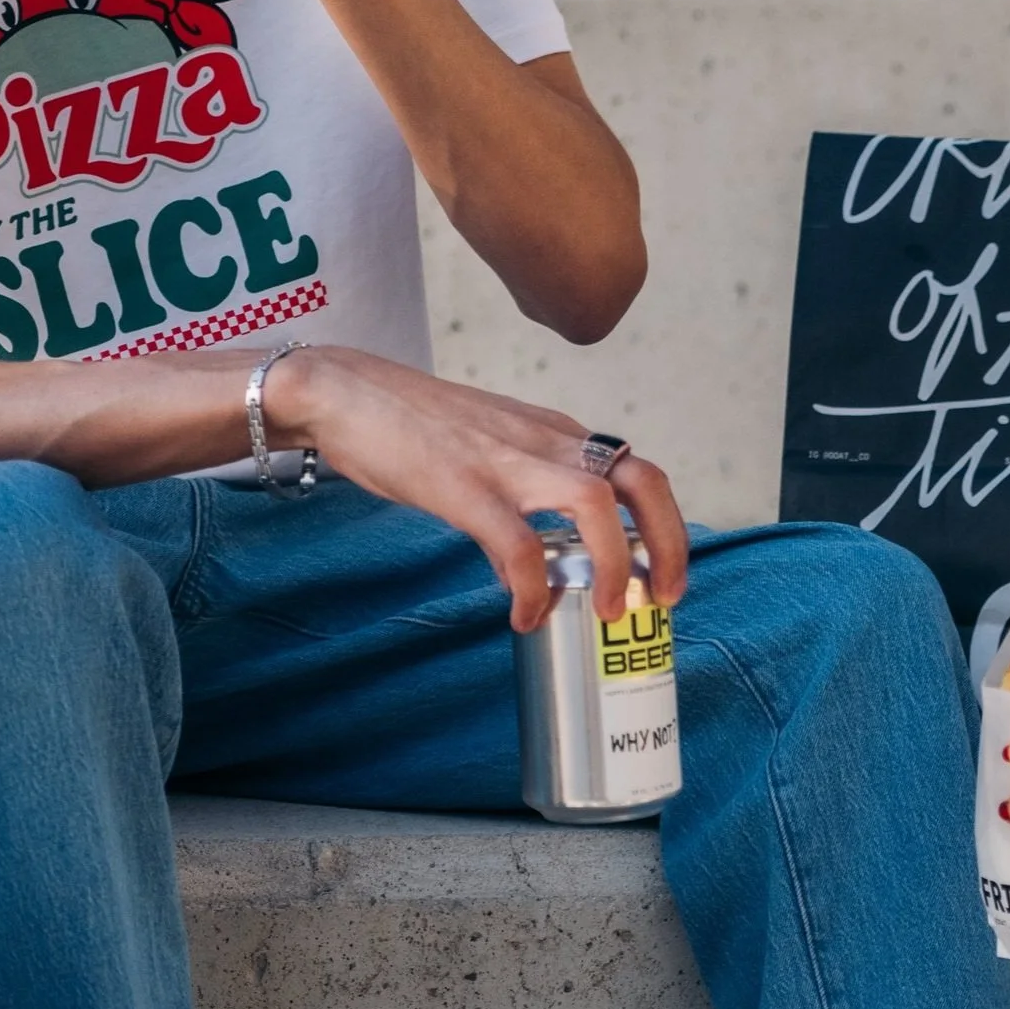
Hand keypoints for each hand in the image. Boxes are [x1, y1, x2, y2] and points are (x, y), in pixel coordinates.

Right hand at [271, 349, 688, 630]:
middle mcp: (546, 440)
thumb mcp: (483, 458)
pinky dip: (532, 588)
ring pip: (595, 502)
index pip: (636, 472)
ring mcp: (507, 460)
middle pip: (642, 479)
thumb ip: (515, 509)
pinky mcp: (464, 485)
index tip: (661, 574)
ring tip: (607, 610)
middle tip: (662, 598)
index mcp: (555, 433)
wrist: (341, 391)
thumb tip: (526, 577)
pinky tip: (524, 616)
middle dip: (668, 542)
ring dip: (615, 562)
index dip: (665, 526)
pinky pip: (518, 544)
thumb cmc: (410, 425)